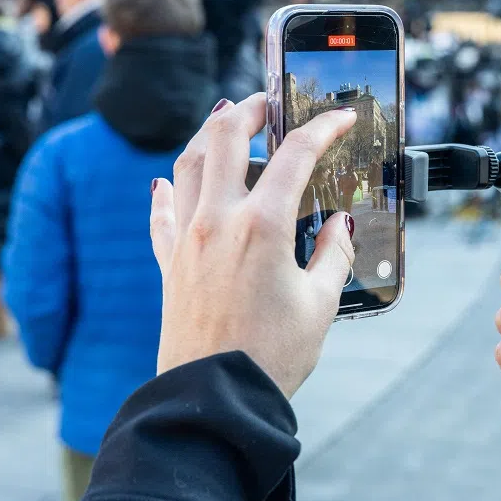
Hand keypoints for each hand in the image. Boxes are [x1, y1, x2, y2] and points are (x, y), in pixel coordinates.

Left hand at [150, 94, 356, 397]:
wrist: (215, 397)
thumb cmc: (272, 355)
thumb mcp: (320, 304)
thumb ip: (333, 256)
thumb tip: (340, 228)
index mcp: (261, 226)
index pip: (296, 155)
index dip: (324, 127)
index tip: (340, 118)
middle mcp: (217, 221)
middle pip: (224, 137)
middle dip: (248, 108)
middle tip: (267, 102)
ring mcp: (187, 239)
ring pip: (186, 165)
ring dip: (206, 136)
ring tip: (224, 124)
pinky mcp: (169, 263)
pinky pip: (160, 214)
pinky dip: (164, 191)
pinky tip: (164, 183)